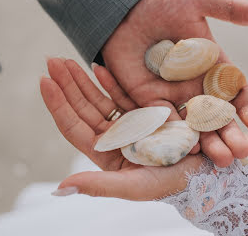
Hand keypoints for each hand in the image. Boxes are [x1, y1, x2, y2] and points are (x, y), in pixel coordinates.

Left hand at [41, 58, 202, 198]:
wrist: (203, 171)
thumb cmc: (168, 184)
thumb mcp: (135, 187)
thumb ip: (100, 186)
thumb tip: (62, 186)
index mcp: (104, 153)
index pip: (73, 126)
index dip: (58, 104)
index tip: (44, 80)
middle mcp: (112, 136)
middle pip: (82, 107)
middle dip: (66, 84)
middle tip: (52, 60)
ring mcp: (127, 122)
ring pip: (99, 98)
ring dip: (83, 79)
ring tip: (66, 60)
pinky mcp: (144, 112)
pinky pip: (123, 94)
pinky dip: (110, 80)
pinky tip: (98, 66)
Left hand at [101, 0, 247, 166]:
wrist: (124, 8)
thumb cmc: (163, 2)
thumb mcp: (198, 0)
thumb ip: (230, 9)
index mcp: (214, 66)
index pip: (237, 91)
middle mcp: (197, 86)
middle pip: (219, 117)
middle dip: (231, 134)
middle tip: (241, 153)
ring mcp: (173, 96)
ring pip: (194, 126)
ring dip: (207, 143)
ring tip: (217, 160)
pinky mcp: (148, 101)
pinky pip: (162, 123)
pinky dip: (173, 136)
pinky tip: (183, 150)